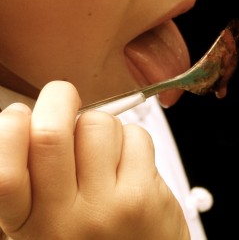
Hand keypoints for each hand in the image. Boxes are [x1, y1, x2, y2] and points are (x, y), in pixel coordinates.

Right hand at [0, 81, 188, 238]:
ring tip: (108, 151)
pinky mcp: (142, 197)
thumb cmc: (103, 239)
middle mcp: (64, 220)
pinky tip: (134, 164)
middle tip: (64, 95)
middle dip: (59, 97)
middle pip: (51, 134)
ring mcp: (106, 208)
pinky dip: (133, 138)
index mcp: (32, 224)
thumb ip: (42, 179)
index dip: (7, 132)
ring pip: (97, 124)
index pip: (4, 173)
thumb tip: (33, 119)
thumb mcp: (56, 221)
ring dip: (103, 124)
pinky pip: (135, 136)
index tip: (19, 114)